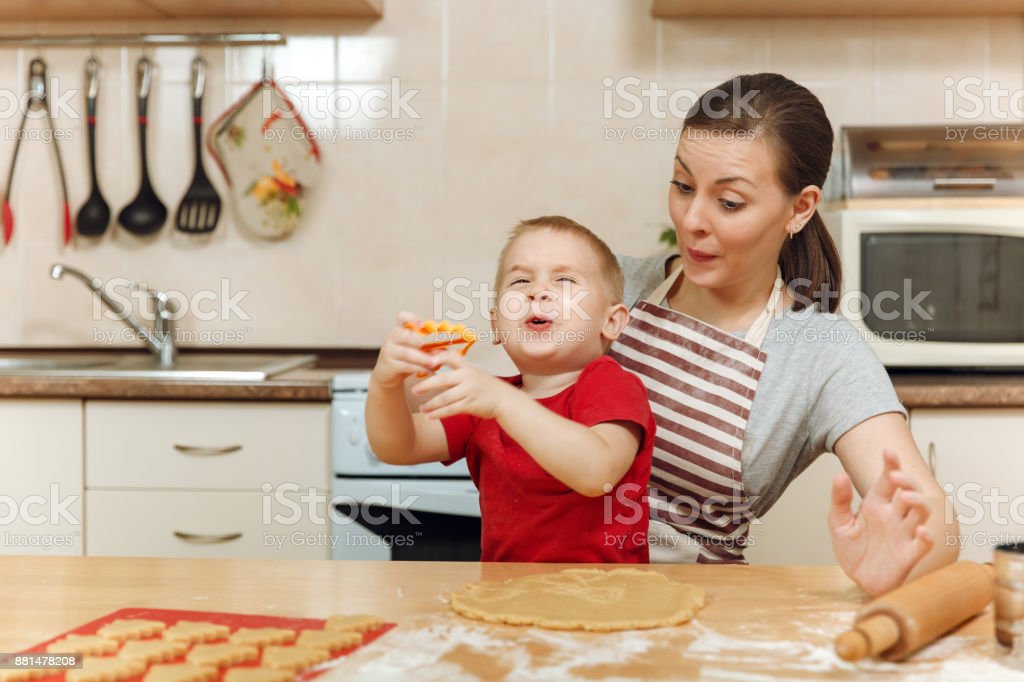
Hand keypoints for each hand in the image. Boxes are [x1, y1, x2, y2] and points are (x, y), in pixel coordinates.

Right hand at [370, 311, 439, 389]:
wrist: (387, 376)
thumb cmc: (405, 360)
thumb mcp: (417, 351)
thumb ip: (429, 348)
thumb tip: (444, 349)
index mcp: (400, 330)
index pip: (401, 318)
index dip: (411, 318)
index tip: (422, 325)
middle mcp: (392, 338)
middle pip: (403, 335)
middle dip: (417, 340)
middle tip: (427, 346)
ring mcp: (389, 352)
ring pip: (405, 352)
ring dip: (422, 358)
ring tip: (434, 362)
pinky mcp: (390, 365)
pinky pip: (405, 366)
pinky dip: (419, 368)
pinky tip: (430, 371)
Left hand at [411, 350, 518, 419]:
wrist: (505, 400)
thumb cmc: (488, 388)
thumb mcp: (476, 374)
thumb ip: (459, 370)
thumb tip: (437, 362)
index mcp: (468, 368)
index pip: (451, 358)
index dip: (437, 358)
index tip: (425, 362)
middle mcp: (468, 378)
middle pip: (442, 380)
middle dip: (426, 385)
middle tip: (414, 390)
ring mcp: (469, 392)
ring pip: (445, 398)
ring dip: (431, 404)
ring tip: (421, 408)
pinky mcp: (470, 405)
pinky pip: (451, 409)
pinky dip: (439, 413)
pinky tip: (430, 416)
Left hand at [828, 449, 934, 596]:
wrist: (857, 579)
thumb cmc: (852, 550)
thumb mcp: (838, 522)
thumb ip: (840, 499)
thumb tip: (839, 474)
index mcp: (877, 505)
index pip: (887, 480)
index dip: (891, 465)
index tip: (888, 451)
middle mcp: (894, 516)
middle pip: (909, 492)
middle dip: (907, 481)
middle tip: (896, 476)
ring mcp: (904, 534)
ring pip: (922, 513)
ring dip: (920, 503)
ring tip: (909, 498)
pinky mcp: (909, 554)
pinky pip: (923, 544)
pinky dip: (926, 537)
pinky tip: (922, 531)